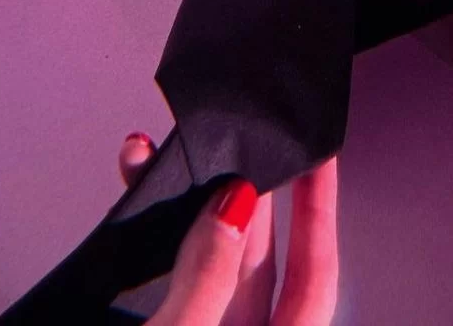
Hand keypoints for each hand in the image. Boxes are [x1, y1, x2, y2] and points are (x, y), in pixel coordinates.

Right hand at [118, 133, 338, 325]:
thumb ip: (208, 275)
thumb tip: (232, 206)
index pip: (314, 277)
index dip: (319, 214)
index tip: (319, 159)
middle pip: (255, 262)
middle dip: (241, 195)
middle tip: (234, 144)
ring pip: (203, 263)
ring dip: (183, 208)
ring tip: (164, 160)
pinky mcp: (155, 324)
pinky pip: (161, 276)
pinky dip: (147, 237)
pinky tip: (132, 201)